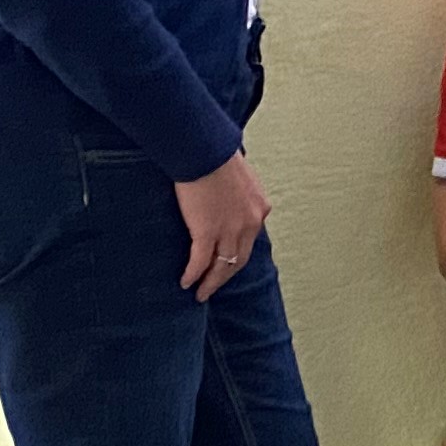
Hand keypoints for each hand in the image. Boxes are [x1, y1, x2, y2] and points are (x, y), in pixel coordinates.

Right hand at [172, 154, 270, 299]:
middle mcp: (250, 224)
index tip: (226, 261)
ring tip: (201, 293)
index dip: (237, 252)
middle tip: (213, 287)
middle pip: (239, 258)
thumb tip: (229, 195)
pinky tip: (186, 282)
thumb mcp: (240, 176)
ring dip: (211, 282)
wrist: (205, 152)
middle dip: (225, 275)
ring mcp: (230, 230)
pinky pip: (201, 261)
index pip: (249, 238)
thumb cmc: (216, 156)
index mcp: (260, 209)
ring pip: (222, 265)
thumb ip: (239, 192)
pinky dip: (194, 274)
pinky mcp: (207, 232)